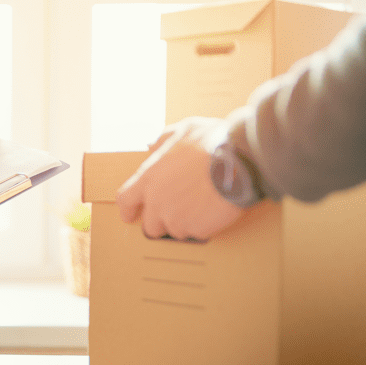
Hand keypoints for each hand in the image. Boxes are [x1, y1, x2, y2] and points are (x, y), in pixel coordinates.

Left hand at [116, 118, 243, 241]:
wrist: (240, 160)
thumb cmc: (213, 142)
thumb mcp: (184, 130)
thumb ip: (163, 140)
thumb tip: (151, 146)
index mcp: (150, 178)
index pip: (125, 200)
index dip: (128, 209)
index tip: (130, 215)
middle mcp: (157, 202)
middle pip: (150, 226)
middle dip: (161, 222)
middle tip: (178, 211)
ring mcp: (176, 218)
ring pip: (175, 231)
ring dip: (185, 223)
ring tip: (201, 206)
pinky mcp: (196, 230)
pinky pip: (196, 234)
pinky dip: (203, 226)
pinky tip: (213, 210)